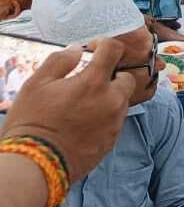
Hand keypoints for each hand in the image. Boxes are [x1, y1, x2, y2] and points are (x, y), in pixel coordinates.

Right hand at [2, 40, 135, 181]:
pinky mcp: (113, 140)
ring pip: (123, 101)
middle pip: (127, 78)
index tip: (94, 48)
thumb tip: (78, 50)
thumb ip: (59, 61)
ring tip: (83, 104)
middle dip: (113, 75)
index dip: (105, 44)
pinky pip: (116, 120)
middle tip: (90, 80)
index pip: (114, 50)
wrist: (37, 163)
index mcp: (94, 83)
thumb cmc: (32, 121)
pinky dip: (106, 116)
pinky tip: (85, 121)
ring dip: (110, 96)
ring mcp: (115, 122)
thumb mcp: (36, 84)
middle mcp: (112, 101)